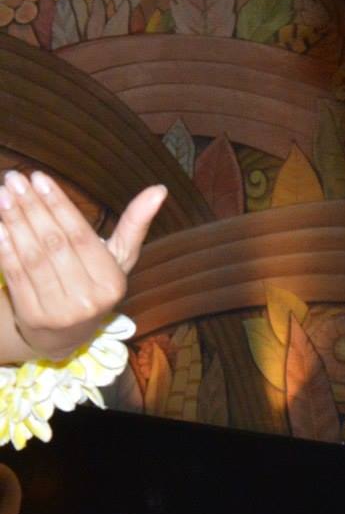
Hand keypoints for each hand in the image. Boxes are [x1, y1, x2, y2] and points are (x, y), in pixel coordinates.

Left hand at [0, 175, 164, 360]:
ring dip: (15, 222)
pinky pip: (16, 274)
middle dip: (33, 208)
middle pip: (55, 244)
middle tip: (15, 179)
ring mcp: (60, 311)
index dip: (59, 205)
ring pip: (34, 257)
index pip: (82, 236)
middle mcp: (90, 300)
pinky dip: (5, 247)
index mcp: (113, 283)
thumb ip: (134, 225)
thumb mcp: (118, 259)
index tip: (39, 178)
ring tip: (3, 194)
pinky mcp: (33, 317)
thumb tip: (160, 189)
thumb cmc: (93, 285)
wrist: (66, 335)